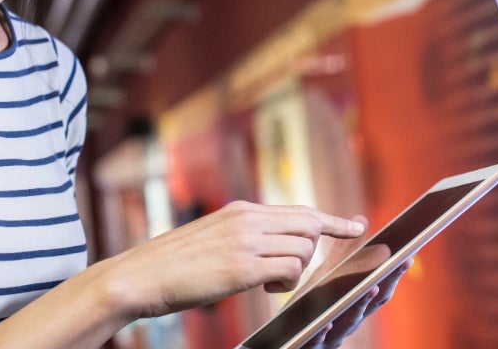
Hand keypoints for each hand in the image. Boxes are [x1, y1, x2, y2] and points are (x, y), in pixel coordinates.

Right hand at [95, 200, 364, 319]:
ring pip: (303, 249)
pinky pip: (289, 269)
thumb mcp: (214, 237)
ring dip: (294, 271)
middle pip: (310, 226)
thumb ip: (245, 235)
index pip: (299, 209)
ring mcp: (246, 241)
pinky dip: (286, 283)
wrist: (141, 276)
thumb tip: (274, 249)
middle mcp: (248, 219)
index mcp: (242, 210)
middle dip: (312, 249)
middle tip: (290, 270)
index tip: (356, 224)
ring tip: (266, 281)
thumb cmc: (174, 264)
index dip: (332, 220)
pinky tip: (264, 287)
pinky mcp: (242, 267)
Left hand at [292, 216, 410, 348]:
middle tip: (396, 266)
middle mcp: (351, 318)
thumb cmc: (313, 304)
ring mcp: (334, 334)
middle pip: (373, 303)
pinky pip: (319, 341)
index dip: (395, 272)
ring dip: (362, 306)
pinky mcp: (313, 345)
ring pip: (351, 322)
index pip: (381, 285)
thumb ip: (344, 252)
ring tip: (370, 288)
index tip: (408, 255)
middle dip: (387, 283)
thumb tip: (361, 220)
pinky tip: (326, 324)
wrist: (288, 333)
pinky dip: (325, 333)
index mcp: (357, 301)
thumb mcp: (328, 276)